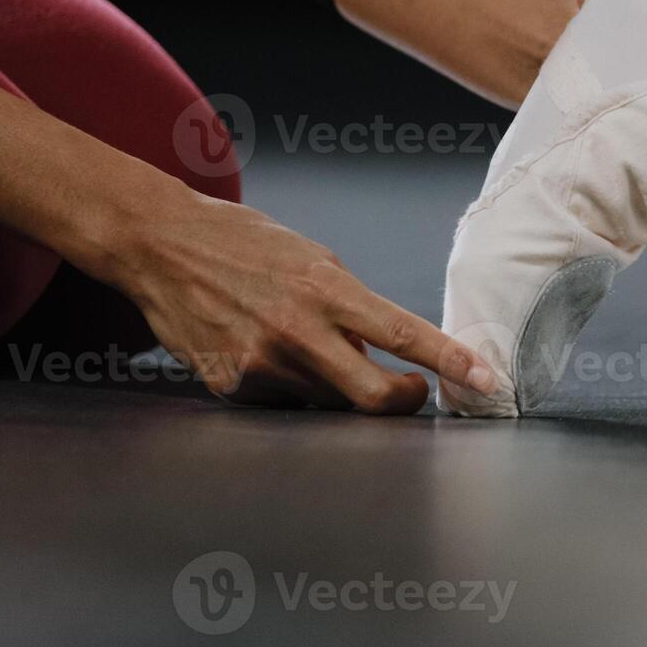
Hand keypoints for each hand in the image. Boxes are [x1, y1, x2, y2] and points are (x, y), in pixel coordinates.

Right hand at [101, 184, 496, 412]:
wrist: (161, 246)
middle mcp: (296, 332)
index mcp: (325, 288)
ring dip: (336, 384)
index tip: (486, 380)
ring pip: (328, 400)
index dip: (451, 361)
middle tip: (416, 391)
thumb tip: (385, 349)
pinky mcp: (232, 387)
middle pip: (373, 396)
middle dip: (406, 401)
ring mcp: (261, 365)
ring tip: (304, 342)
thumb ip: (350, 305)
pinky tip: (265, 348)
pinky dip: (291, 384)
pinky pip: (285, 402)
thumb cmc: (244, 244)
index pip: (403, 334)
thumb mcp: (312, 258)